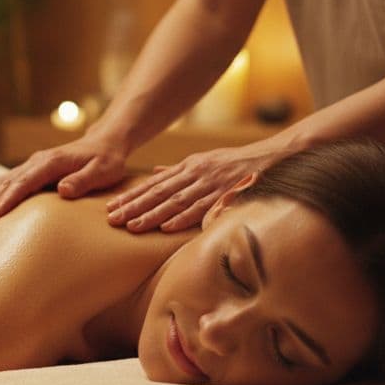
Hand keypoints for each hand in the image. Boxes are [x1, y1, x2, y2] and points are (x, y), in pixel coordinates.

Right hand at [0, 135, 128, 224]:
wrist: (105, 143)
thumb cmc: (107, 160)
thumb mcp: (103, 171)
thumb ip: (83, 181)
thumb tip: (63, 190)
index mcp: (52, 162)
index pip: (24, 183)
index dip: (7, 200)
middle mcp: (38, 161)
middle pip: (8, 183)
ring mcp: (34, 164)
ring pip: (4, 182)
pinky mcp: (33, 169)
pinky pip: (7, 181)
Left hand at [106, 142, 283, 232]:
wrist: (272, 157)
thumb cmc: (237, 163)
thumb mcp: (205, 161)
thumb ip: (180, 171)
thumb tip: (155, 174)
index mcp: (189, 166)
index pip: (154, 183)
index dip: (132, 195)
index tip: (112, 206)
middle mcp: (196, 173)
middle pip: (159, 192)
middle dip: (134, 206)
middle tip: (112, 219)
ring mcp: (211, 183)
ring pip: (175, 201)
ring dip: (152, 214)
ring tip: (132, 226)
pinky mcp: (226, 193)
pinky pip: (202, 207)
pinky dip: (183, 218)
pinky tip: (166, 227)